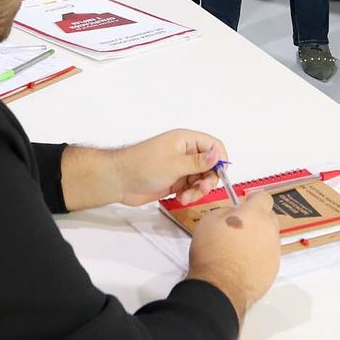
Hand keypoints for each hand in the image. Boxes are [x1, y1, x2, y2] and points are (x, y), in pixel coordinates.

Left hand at [110, 129, 227, 205]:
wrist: (119, 180)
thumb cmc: (142, 165)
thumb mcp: (174, 164)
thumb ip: (198, 162)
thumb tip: (218, 155)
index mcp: (185, 140)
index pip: (213, 145)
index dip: (220, 159)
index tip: (220, 175)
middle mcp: (185, 153)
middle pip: (210, 165)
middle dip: (208, 179)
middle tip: (201, 189)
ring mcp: (179, 167)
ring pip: (201, 179)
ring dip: (197, 190)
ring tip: (186, 197)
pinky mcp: (175, 181)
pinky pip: (191, 188)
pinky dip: (189, 195)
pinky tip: (181, 199)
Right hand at [188, 191, 280, 322]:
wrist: (219, 287)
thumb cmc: (211, 252)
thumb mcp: (209, 220)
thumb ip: (227, 211)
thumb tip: (234, 212)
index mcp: (254, 215)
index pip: (264, 197)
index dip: (254, 200)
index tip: (246, 204)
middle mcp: (269, 231)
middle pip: (270, 217)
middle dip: (258, 220)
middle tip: (240, 229)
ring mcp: (273, 251)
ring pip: (269, 238)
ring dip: (258, 239)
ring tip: (239, 251)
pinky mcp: (273, 269)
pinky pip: (268, 257)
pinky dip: (259, 257)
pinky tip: (243, 265)